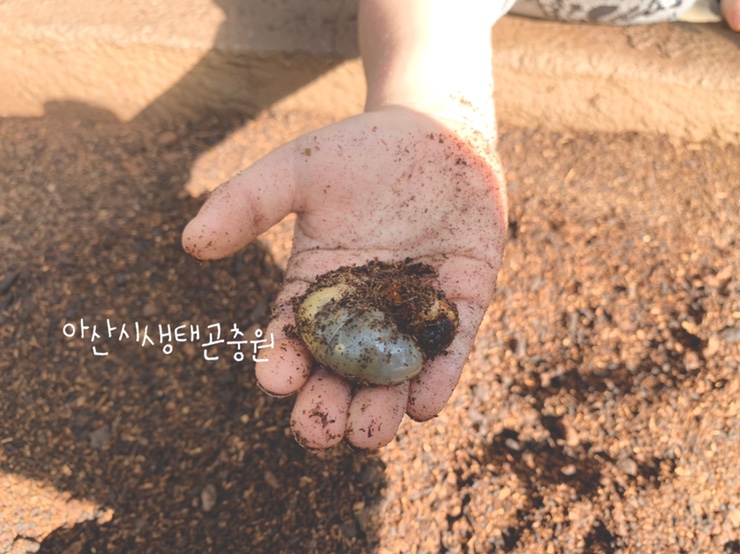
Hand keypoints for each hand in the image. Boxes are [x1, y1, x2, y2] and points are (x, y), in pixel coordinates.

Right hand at [182, 106, 506, 448]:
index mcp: (318, 286)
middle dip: (327, 404)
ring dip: (381, 406)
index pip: (294, 335)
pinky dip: (438, 376)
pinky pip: (449, 348)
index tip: (274, 381)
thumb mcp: (298, 168)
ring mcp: (413, 311)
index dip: (282, 360)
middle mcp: (364, 311)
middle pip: (340, 370)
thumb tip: (191, 242)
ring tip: (368, 432)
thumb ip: (248, 202)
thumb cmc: (361, 149)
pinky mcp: (461, 304)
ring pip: (394, 372)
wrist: (437, 132)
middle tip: (320, 430)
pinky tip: (424, 401)